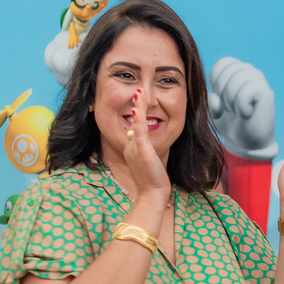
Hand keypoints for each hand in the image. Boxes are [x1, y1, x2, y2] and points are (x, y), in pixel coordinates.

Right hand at [122, 88, 171, 206]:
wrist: (152, 194)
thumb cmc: (151, 181)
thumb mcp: (147, 163)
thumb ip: (144, 152)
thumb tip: (145, 145)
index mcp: (133, 148)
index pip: (134, 126)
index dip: (136, 113)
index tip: (138, 101)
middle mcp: (131, 146)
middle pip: (133, 120)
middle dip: (137, 105)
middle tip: (138, 90)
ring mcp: (135, 147)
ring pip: (136, 122)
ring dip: (138, 106)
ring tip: (139, 92)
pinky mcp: (141, 150)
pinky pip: (138, 132)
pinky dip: (138, 119)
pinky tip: (137, 109)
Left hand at [208, 57, 277, 159]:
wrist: (245, 143)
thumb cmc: (230, 123)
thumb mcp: (212, 109)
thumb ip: (209, 99)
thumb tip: (215, 98)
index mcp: (237, 71)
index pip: (222, 64)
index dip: (216, 83)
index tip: (222, 100)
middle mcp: (249, 71)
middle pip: (228, 71)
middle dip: (223, 92)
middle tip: (230, 109)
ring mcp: (259, 80)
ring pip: (236, 79)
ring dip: (231, 100)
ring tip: (237, 112)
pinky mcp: (265, 92)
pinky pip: (245, 91)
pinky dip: (241, 106)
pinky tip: (246, 114)